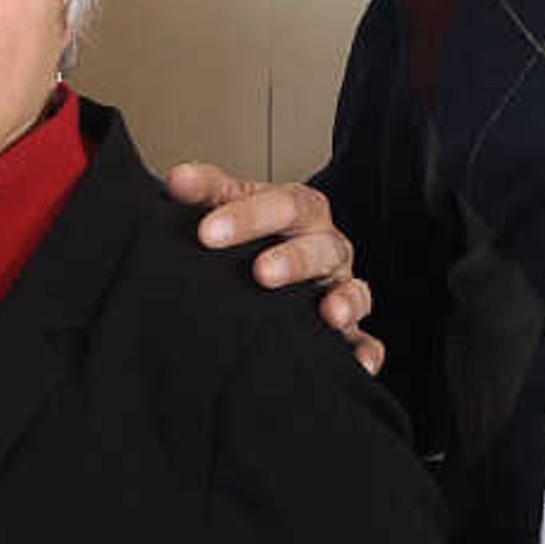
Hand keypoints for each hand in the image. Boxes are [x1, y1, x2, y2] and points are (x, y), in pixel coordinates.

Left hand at [166, 161, 381, 374]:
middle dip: (294, 260)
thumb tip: (178, 180)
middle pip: (321, 246)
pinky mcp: (348, 329)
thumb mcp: (230, 204)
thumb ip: (207, 191)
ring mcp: (339, 287)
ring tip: (330, 314)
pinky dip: (366, 350)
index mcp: (299, 211)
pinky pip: (365, 340)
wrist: (266, 264)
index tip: (207, 233)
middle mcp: (325, 246)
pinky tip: (360, 363)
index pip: (283, 204)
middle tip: (261, 274)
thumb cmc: (251, 233)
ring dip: (344, 301)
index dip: (249, 216)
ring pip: (352, 290)